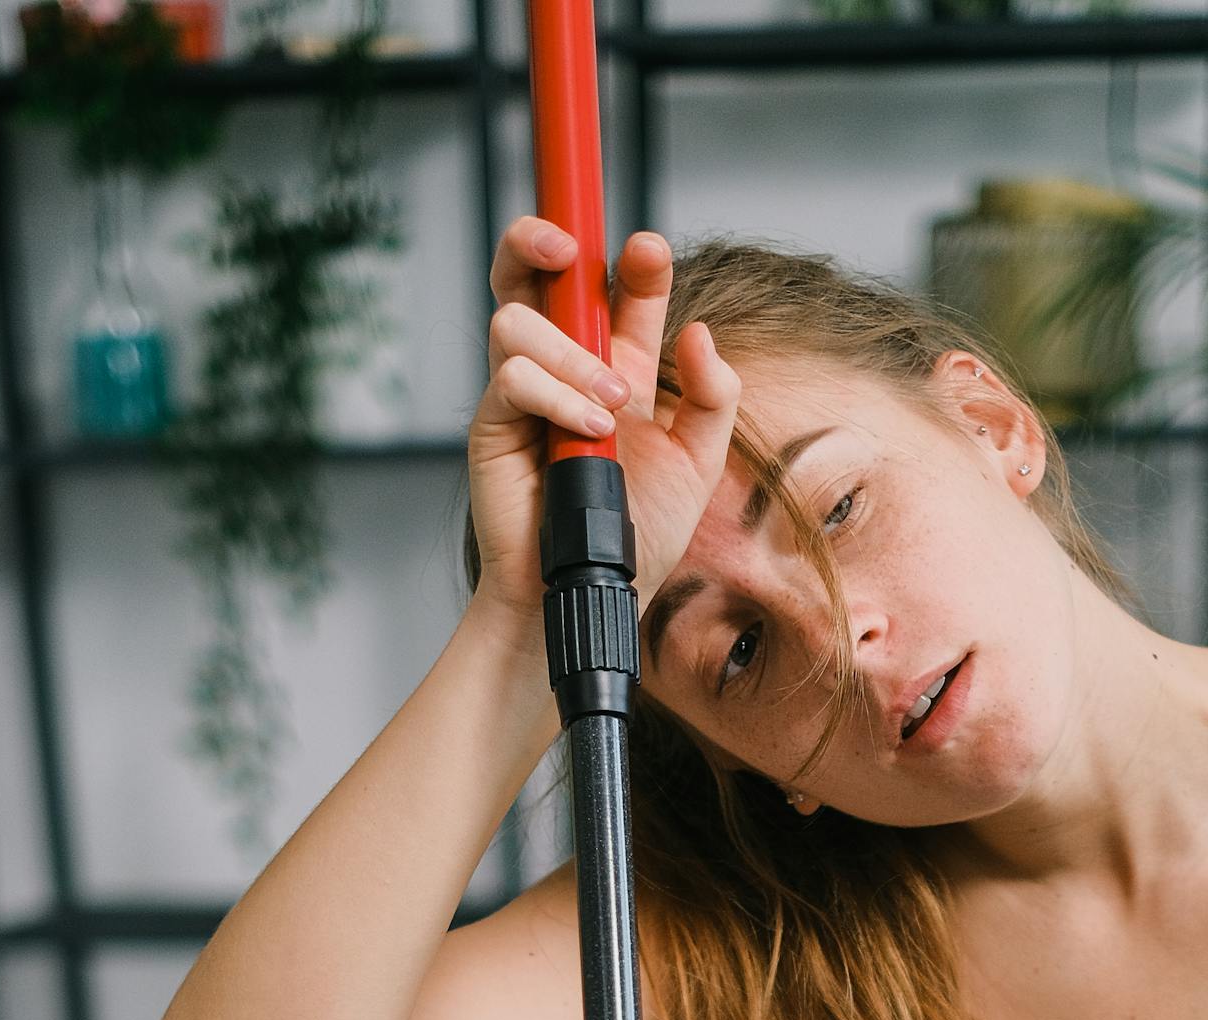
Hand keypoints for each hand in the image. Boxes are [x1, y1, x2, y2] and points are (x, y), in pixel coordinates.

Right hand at [467, 219, 740, 626]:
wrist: (594, 590)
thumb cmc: (636, 534)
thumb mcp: (697, 467)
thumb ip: (713, 400)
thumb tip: (698, 332)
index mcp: (614, 370)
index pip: (616, 293)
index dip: (631, 264)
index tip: (649, 252)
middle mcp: (562, 370)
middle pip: (530, 273)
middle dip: (540, 239)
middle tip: (569, 247)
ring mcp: (523, 393)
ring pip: (517, 318)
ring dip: (571, 356)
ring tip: (611, 409)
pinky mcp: (494, 424)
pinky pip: (512, 377)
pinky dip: (556, 397)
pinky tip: (589, 432)